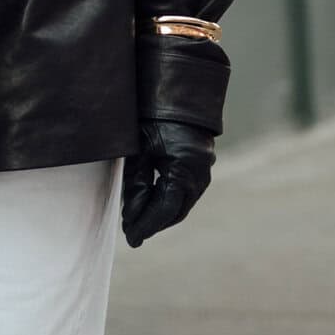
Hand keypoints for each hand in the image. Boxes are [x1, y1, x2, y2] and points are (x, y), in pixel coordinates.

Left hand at [121, 119, 214, 247]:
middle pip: (175, 212)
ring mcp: (203, 172)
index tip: (131, 239)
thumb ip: (136, 184)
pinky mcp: (200, 168)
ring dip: (161, 215)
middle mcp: (199, 175)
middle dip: (153, 224)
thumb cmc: (154, 118)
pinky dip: (168, 203)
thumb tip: (131, 216)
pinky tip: (151, 205)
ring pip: (181, 205)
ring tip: (138, 222)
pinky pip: (185, 194)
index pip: (164, 209)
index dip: (146, 225)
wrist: (178, 95)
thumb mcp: (139, 151)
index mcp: (184, 169)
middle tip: (132, 234)